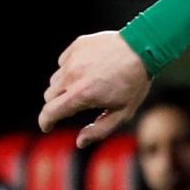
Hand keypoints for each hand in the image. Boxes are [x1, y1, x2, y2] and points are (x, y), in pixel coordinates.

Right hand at [39, 31, 151, 147]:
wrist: (144, 48)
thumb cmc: (135, 82)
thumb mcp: (123, 112)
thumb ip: (99, 130)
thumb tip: (80, 142)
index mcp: (81, 94)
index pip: (50, 112)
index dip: (45, 122)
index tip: (47, 127)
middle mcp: (72, 76)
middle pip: (50, 96)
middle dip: (57, 105)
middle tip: (73, 106)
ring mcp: (73, 59)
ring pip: (56, 79)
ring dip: (64, 87)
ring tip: (87, 86)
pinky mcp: (76, 46)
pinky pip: (64, 62)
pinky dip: (70, 70)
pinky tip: (89, 70)